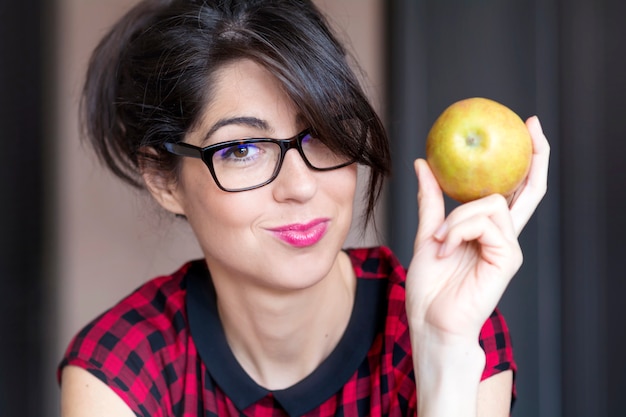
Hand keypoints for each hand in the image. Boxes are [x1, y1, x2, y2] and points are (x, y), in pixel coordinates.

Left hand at [406, 116, 549, 344]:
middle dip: (535, 155)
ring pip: (489, 204)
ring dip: (456, 218)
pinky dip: (457, 231)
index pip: (514, 190)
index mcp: (488, 230)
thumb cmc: (431, 286)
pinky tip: (446, 249)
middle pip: (528, 189)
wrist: (431, 321)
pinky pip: (483, 224)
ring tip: (440, 242)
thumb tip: (422, 164)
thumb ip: (430, 201)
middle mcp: (504, 236)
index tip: (526, 128)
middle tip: (531, 125)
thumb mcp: (428, 234)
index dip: (526, 160)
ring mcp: (509, 247)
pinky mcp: (507, 259)